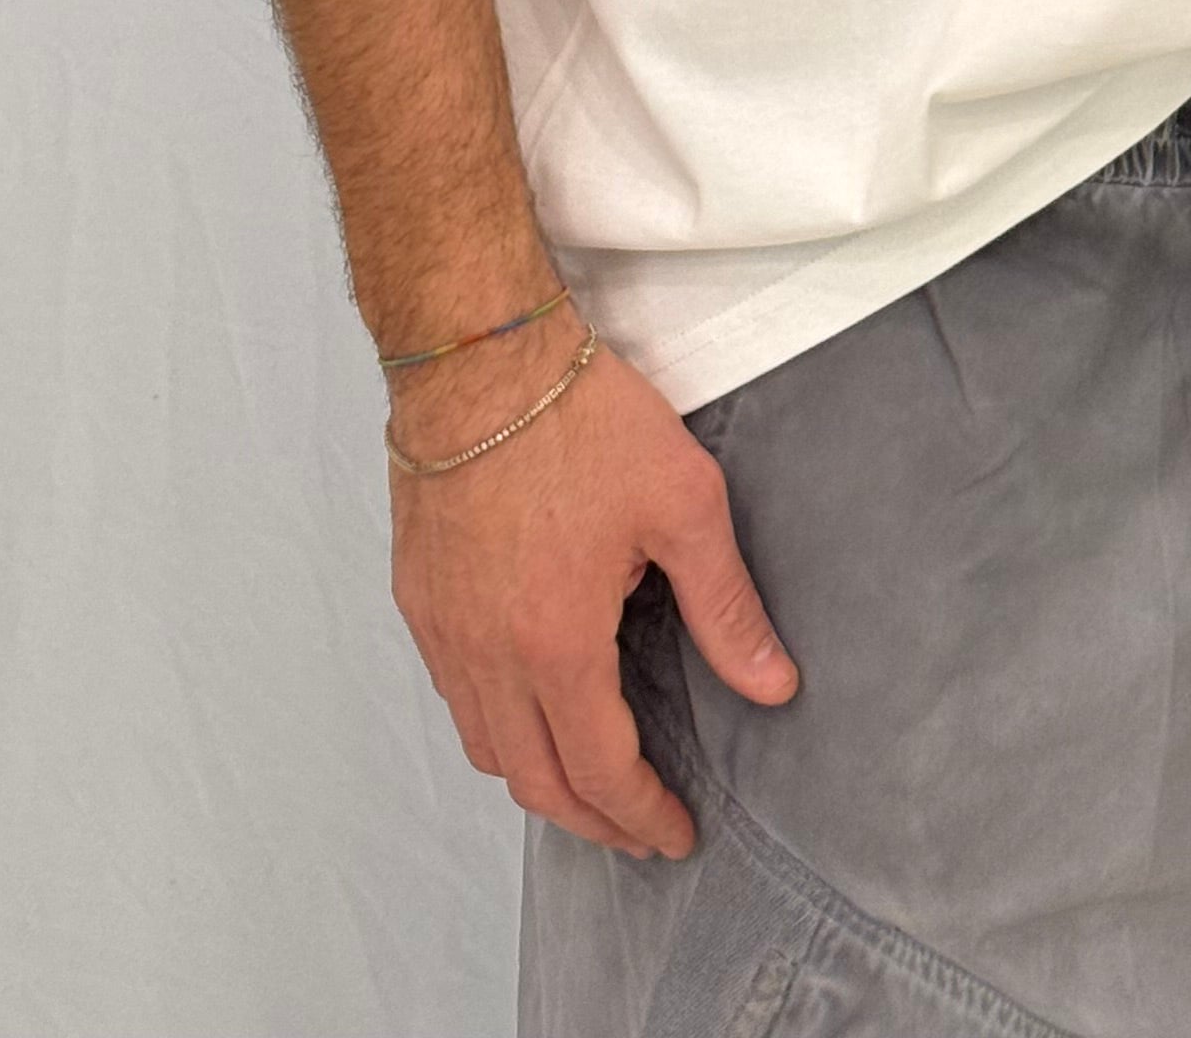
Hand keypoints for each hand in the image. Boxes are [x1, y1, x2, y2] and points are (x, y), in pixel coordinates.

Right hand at [388, 311, 798, 854]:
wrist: (479, 356)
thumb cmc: (578, 417)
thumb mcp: (683, 504)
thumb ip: (725, 608)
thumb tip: (772, 684)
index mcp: (555, 643)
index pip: (599, 770)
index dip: (641, 815)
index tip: (674, 833)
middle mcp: (486, 654)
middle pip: (535, 780)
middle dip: (592, 821)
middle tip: (638, 829)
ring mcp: (443, 629)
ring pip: (485, 746)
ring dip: (539, 779)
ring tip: (588, 781)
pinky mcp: (418, 597)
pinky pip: (453, 695)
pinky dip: (494, 726)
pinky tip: (530, 706)